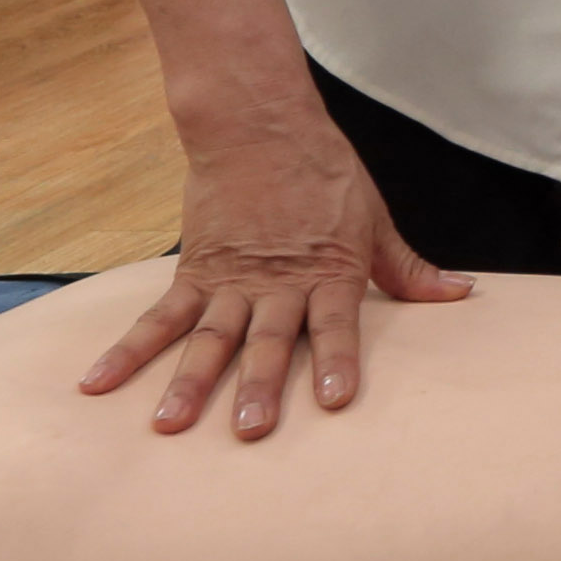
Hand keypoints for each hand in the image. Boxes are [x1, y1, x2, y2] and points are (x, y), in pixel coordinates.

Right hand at [83, 116, 473, 438]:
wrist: (260, 127)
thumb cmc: (324, 176)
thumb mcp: (375, 220)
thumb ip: (408, 268)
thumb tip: (461, 294)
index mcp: (327, 273)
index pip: (337, 326)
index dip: (337, 362)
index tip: (335, 402)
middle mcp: (277, 284)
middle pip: (267, 342)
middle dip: (259, 388)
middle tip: (250, 432)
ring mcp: (229, 282)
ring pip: (208, 338)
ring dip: (188, 382)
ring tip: (168, 425)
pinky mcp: (193, 273)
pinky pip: (156, 317)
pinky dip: (127, 350)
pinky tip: (99, 383)